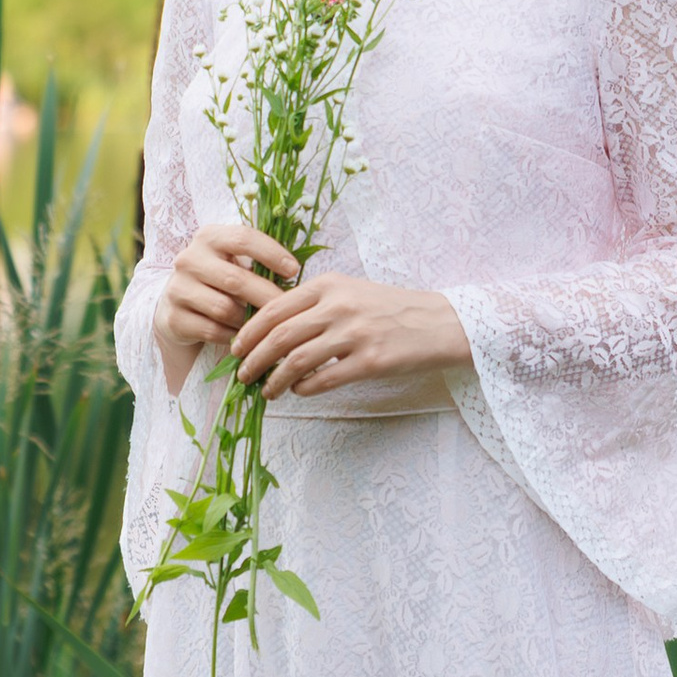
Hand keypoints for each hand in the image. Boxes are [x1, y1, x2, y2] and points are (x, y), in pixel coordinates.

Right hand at [157, 221, 299, 393]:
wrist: (178, 305)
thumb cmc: (220, 279)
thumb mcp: (236, 262)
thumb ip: (260, 263)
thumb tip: (298, 277)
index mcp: (209, 237)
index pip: (242, 238)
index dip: (270, 253)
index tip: (294, 270)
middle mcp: (189, 259)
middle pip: (235, 279)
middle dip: (267, 296)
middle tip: (289, 309)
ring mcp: (177, 289)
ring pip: (224, 309)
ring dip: (249, 321)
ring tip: (267, 326)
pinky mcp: (173, 317)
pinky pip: (212, 330)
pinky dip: (234, 337)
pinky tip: (246, 338)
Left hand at [231, 270, 471, 398]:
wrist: (440, 322)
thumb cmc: (392, 308)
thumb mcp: (351, 291)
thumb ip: (315, 303)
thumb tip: (273, 327)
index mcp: (330, 285)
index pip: (274, 308)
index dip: (249, 331)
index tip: (236, 348)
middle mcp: (339, 306)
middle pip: (280, 335)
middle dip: (253, 358)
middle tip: (243, 374)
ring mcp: (356, 334)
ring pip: (297, 360)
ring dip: (274, 379)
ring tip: (266, 391)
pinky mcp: (371, 361)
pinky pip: (325, 379)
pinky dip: (305, 388)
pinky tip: (299, 392)